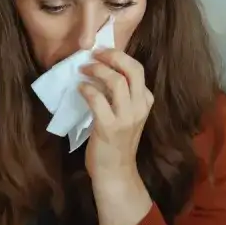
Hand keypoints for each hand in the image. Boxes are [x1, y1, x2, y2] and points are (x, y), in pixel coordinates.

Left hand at [79, 49, 152, 186]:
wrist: (115, 172)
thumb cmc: (117, 143)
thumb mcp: (127, 115)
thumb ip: (121, 96)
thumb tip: (102, 70)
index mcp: (145, 102)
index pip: (137, 69)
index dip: (119, 56)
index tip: (103, 52)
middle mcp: (139, 107)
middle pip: (132, 69)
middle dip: (112, 56)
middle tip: (95, 54)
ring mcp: (126, 118)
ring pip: (116, 81)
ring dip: (97, 70)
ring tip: (84, 69)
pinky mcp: (108, 127)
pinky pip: (97, 99)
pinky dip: (86, 89)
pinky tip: (80, 88)